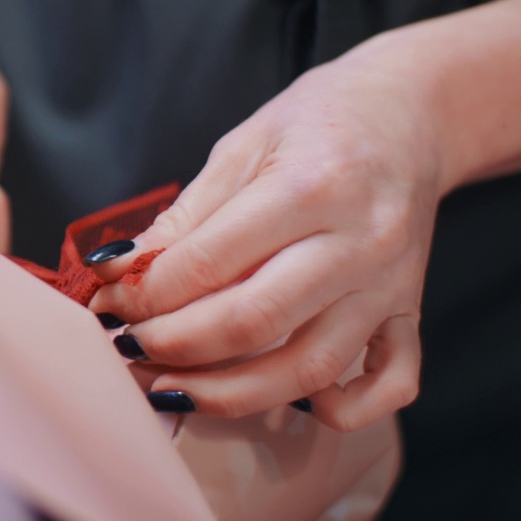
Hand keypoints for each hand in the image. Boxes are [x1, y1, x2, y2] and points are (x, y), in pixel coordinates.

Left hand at [89, 52, 444, 430]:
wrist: (410, 111)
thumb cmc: (319, 122)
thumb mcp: (242, 147)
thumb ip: (184, 216)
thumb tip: (119, 270)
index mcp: (311, 186)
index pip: (210, 261)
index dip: (147, 292)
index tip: (111, 301)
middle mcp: (358, 242)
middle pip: (254, 322)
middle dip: (175, 344)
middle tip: (130, 345)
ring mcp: (389, 284)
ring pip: (310, 368)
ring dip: (230, 392)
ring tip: (174, 388)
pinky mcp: (410, 312)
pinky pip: (391, 384)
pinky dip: (341, 409)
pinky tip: (290, 403)